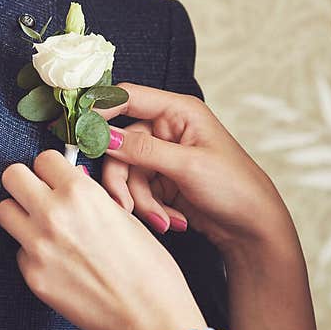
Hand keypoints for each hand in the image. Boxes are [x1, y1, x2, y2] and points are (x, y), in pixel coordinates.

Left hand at [0, 150, 204, 329]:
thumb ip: (88, 195)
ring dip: (20, 215)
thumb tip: (67, 181)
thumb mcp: (123, 216)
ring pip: (4, 211)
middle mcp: (52, 214)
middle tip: (38, 196)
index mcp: (79, 193)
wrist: (148, 317)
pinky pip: (18, 251)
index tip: (55, 178)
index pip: (42, 158)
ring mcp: (37, 246)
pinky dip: (32, 253)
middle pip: (11, 176)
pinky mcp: (31, 276)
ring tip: (42, 227)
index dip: (51, 169)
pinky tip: (57, 262)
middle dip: (25, 183)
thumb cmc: (148, 267)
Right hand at [98, 83, 294, 257]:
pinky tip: (170, 220)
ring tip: (163, 220)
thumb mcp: (187, 166)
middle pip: (119, 145)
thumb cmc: (235, 189)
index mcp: (178, 111)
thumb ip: (142, 149)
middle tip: (124, 205)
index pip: (127, 98)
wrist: (252, 231)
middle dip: (123, 180)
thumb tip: (104, 135)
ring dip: (140, 200)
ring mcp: (161, 155)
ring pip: (125, 172)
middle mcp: (166, 129)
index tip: (78, 131)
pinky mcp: (159, 179)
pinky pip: (135, 190)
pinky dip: (149, 208)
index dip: (99, 111)